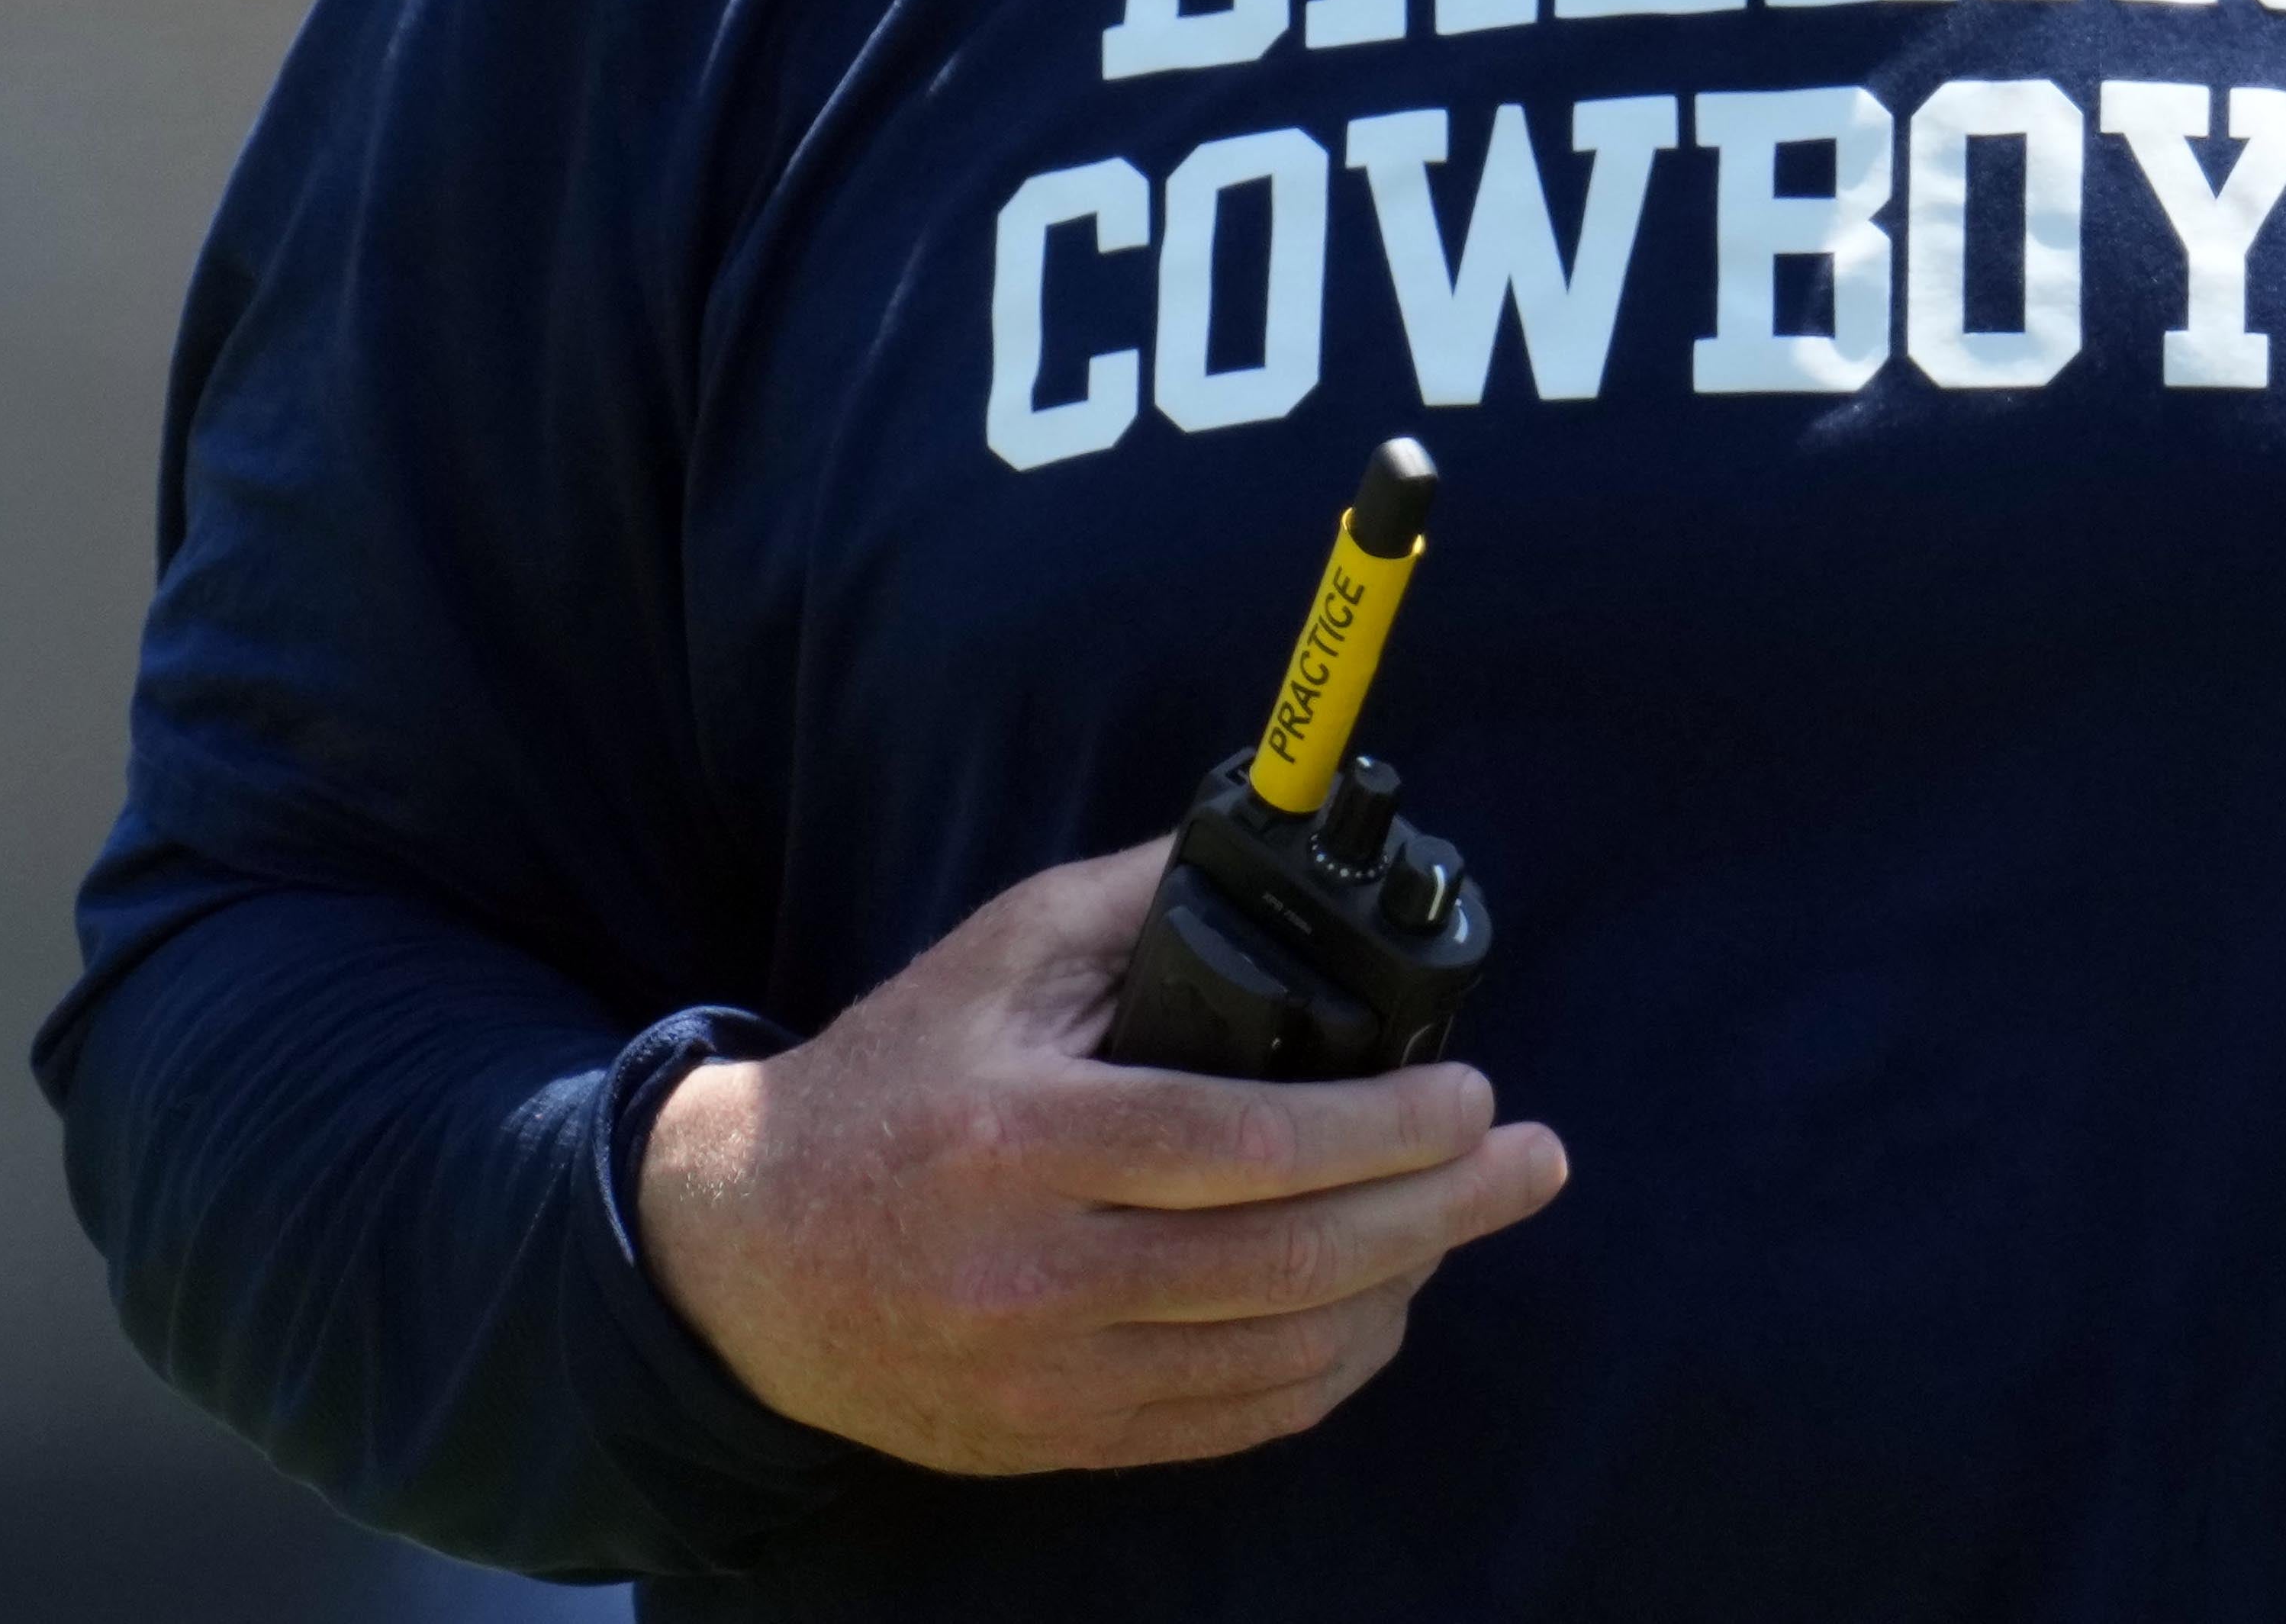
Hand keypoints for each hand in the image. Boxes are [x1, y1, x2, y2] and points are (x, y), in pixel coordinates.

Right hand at [635, 838, 1570, 1474]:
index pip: (1246, 1145)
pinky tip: (1379, 1309)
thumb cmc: (893, 1081)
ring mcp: (1054, 1372)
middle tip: (1532, 1165)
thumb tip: (1281, 848)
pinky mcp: (1063, 1437)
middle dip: (1443, 1210)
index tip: (1473, 1095)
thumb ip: (1139, 900)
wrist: (753, 1256)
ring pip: (1280, 1354)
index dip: (1385, 1128)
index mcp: (1026, 1134)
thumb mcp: (999, 957)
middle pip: (1289, 1259)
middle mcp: (1042, 1269)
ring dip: (1404, 1289)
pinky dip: (1331, 1370)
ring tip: (1464, 1223)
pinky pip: (1237, 1422)